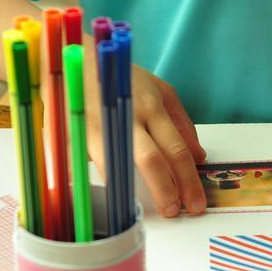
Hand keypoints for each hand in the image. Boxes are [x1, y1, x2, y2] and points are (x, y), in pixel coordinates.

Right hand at [84, 54, 205, 216]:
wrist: (75, 57)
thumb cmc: (122, 78)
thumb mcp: (160, 90)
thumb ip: (182, 124)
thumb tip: (198, 157)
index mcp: (151, 107)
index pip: (176, 149)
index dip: (188, 180)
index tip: (196, 203)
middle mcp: (126, 117)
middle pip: (151, 161)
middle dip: (167, 192)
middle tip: (178, 212)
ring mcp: (98, 127)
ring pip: (119, 167)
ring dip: (135, 193)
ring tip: (148, 210)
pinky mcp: (73, 135)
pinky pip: (91, 166)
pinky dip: (104, 182)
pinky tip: (117, 196)